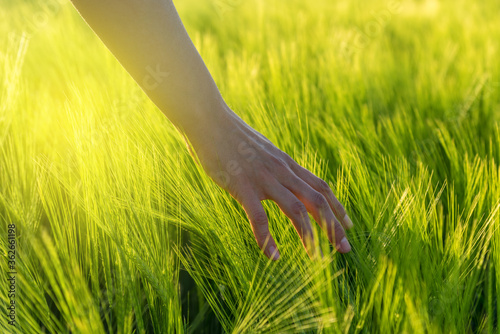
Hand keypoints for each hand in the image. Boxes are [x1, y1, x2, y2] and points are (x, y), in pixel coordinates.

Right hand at [187, 103, 352, 259]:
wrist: (210, 121)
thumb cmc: (231, 136)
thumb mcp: (262, 150)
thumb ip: (274, 165)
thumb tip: (280, 177)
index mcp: (286, 163)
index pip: (321, 186)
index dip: (337, 207)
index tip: (348, 225)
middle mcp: (281, 171)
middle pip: (317, 200)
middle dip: (334, 225)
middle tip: (345, 249)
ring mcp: (263, 178)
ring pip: (295, 209)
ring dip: (309, 235)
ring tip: (316, 258)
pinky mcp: (243, 186)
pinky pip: (259, 217)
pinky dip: (267, 238)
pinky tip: (273, 256)